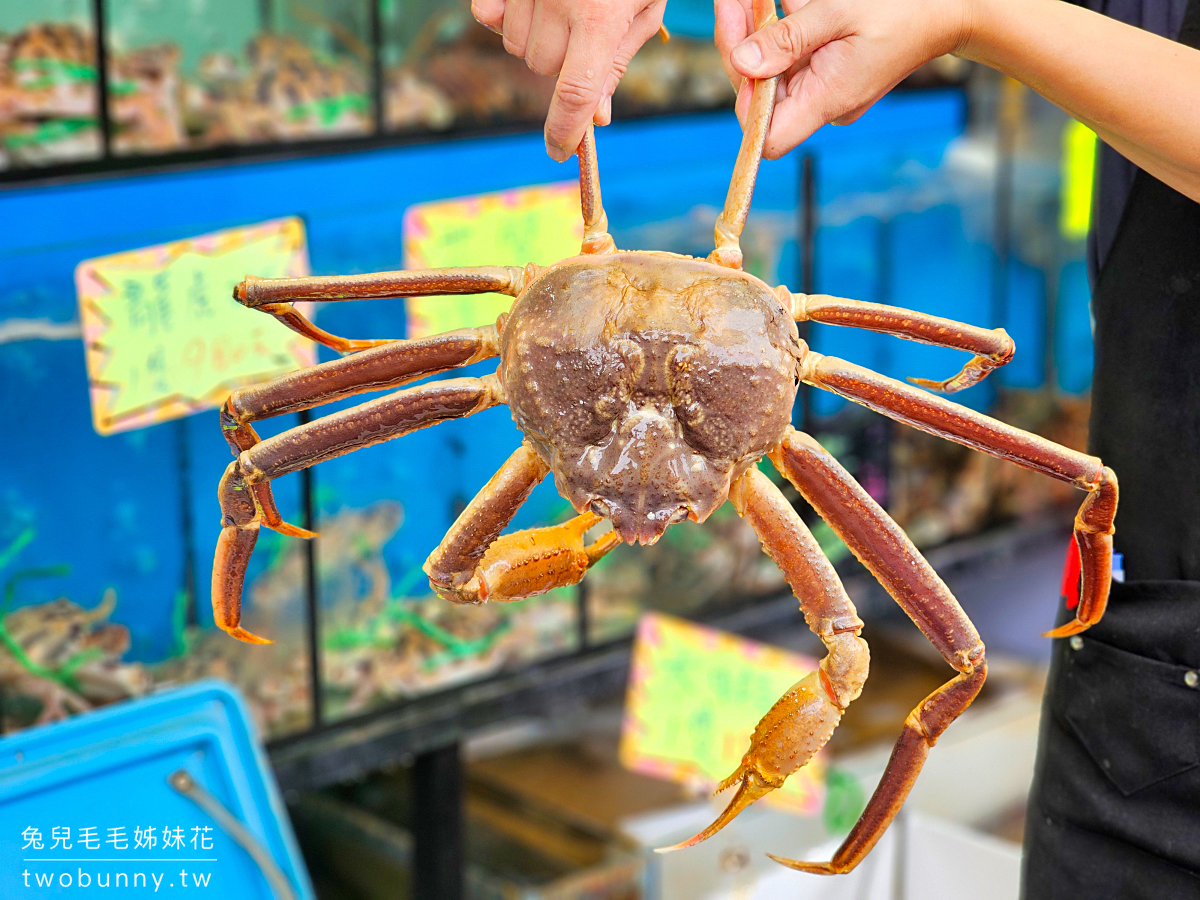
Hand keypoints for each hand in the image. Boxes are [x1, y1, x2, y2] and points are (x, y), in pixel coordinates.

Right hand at [472, 0, 666, 160]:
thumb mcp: (644, 7)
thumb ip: (617, 61)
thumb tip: (595, 118)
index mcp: (600, 17)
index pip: (575, 93)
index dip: (565, 130)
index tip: (560, 152)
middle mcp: (557, 1)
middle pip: (543, 68)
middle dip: (563, 62)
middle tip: (586, 29)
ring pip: (516, 44)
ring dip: (537, 37)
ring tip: (565, 3)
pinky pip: (488, 15)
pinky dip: (504, 16)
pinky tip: (531, 1)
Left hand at [715, 0, 970, 157]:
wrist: (950, 7)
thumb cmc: (904, 6)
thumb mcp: (840, 11)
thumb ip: (789, 38)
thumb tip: (742, 61)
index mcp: (827, 100)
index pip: (767, 137)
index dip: (746, 105)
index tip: (737, 54)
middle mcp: (822, 102)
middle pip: (762, 96)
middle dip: (740, 48)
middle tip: (730, 3)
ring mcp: (824, 87)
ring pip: (771, 71)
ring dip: (753, 32)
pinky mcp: (828, 69)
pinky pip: (791, 56)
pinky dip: (776, 28)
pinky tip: (771, 2)